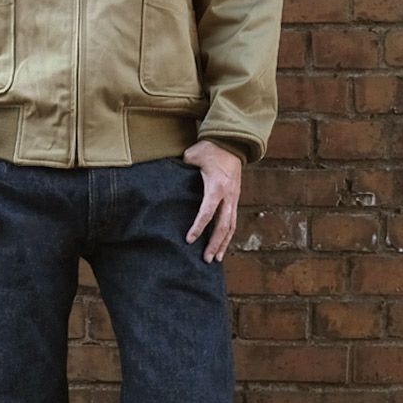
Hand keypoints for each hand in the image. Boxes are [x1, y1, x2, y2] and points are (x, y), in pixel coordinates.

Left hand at [181, 140, 241, 262]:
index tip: (189, 240)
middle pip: (223, 225)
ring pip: (231, 226)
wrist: (231, 143)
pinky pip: (233, 221)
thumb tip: (167, 177)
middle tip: (206, 259)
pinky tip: (222, 246)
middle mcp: (228, 196)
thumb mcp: (193, 155)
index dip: (198, 227)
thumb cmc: (210, 149)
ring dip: (223, 244)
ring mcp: (234, 198)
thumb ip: (181, 167)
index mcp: (217, 186)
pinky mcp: (235, 199)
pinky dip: (228, 235)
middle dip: (215, 244)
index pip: (207, 212)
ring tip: (216, 259)